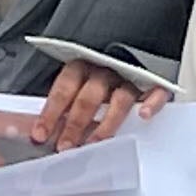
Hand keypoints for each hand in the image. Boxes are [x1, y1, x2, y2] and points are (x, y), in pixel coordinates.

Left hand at [37, 58, 166, 149]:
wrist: (140, 49)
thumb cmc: (100, 79)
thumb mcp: (79, 86)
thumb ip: (63, 105)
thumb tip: (40, 132)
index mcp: (84, 65)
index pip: (63, 87)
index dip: (51, 112)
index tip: (40, 135)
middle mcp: (106, 68)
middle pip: (89, 96)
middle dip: (75, 123)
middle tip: (65, 147)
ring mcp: (132, 76)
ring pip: (120, 98)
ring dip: (106, 123)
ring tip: (95, 144)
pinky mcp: (155, 84)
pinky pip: (155, 92)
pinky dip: (150, 103)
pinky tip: (142, 116)